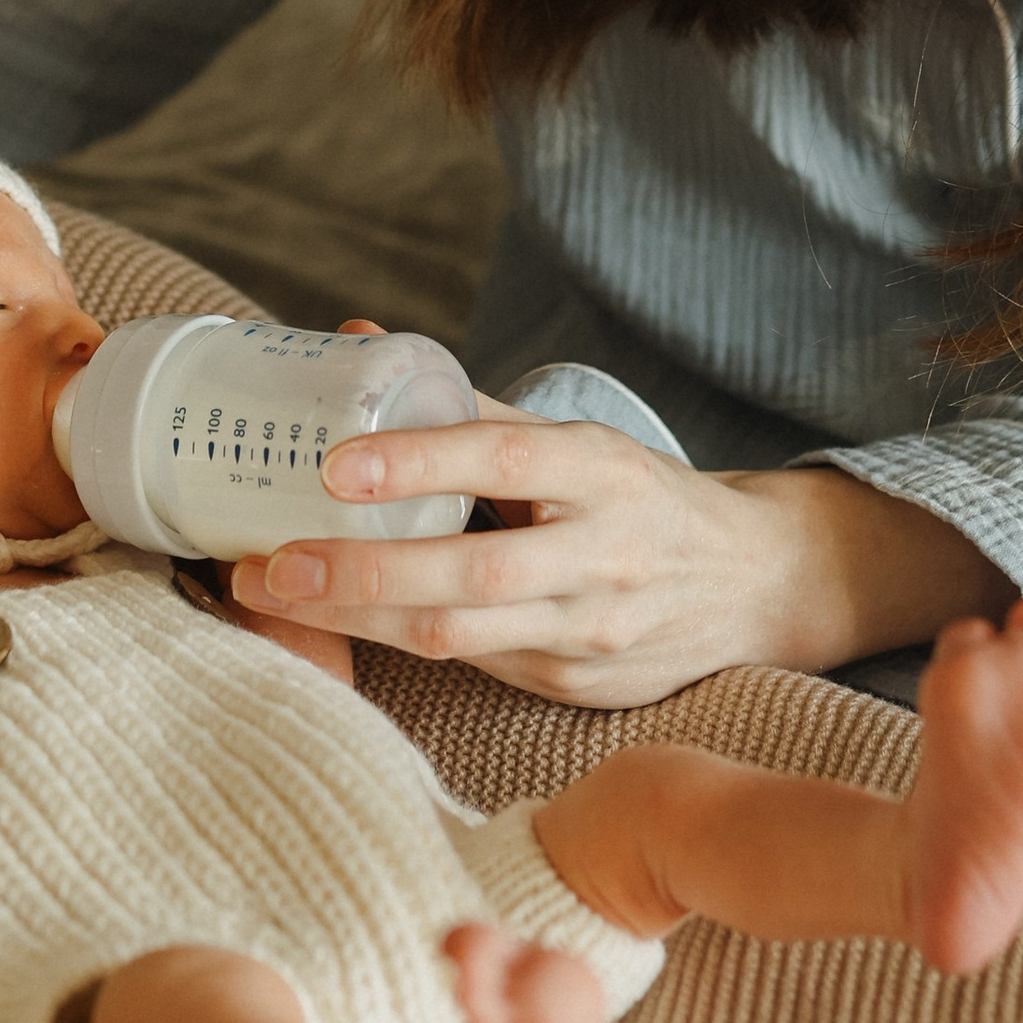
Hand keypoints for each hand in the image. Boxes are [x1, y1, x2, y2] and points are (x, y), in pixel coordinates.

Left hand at [228, 420, 1007, 705]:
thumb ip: (463, 405)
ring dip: (357, 619)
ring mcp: (591, 630)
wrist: (753, 584)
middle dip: (361, 572)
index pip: (510, 461)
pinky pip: (472, 665)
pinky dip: (396, 645)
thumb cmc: (634, 498)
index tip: (336, 463)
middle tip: (269, 560)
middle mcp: (605, 555)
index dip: (421, 460)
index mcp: (605, 472)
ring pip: (460, 634)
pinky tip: (333, 623)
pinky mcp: (575, 684)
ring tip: (271, 595)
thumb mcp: (571, 442)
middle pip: (473, 572)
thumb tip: (351, 338)